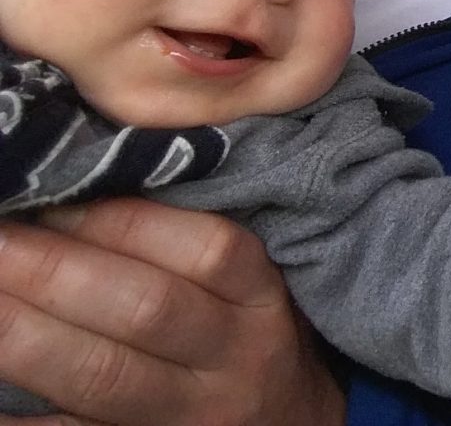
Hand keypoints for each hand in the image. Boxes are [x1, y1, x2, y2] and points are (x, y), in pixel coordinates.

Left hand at [0, 198, 343, 425]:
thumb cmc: (246, 334)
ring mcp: (187, 414)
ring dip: (24, 332)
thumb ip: (185, 242)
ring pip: (101, 376)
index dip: (125, 220)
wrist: (282, 424)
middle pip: (146, 309)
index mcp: (260, 298)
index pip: (207, 250)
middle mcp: (232, 357)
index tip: (57, 196)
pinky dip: (19, 411)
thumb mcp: (246, 285)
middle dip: (56, 268)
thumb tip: (83, 190)